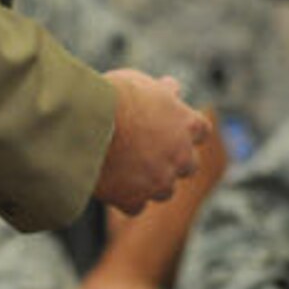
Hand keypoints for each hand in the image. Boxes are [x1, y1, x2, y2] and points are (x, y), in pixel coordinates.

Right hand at [93, 70, 211, 214]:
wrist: (86, 122)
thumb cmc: (114, 96)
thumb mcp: (142, 82)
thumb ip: (160, 91)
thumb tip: (170, 88)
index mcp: (187, 124)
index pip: (202, 130)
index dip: (186, 130)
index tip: (172, 127)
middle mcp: (180, 156)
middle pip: (189, 166)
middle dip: (174, 161)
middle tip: (151, 152)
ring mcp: (159, 181)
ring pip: (165, 190)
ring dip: (152, 182)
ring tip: (127, 168)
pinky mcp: (134, 199)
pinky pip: (136, 206)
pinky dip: (126, 198)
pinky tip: (113, 185)